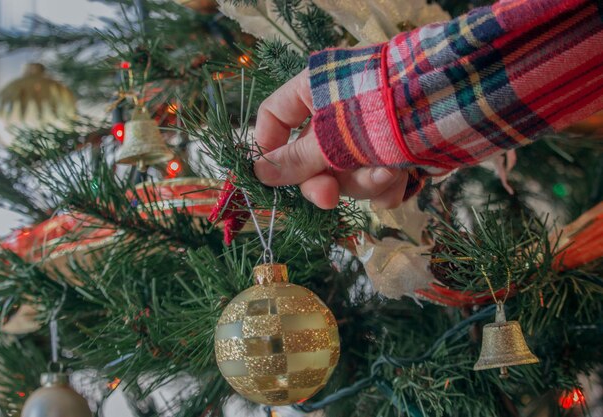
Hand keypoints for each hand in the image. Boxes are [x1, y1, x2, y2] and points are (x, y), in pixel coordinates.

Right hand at [253, 69, 407, 209]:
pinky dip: (389, 186)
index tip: (269, 176)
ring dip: (365, 182)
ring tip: (389, 171)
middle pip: (311, 158)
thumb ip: (299, 158)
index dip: (268, 147)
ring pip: (346, 176)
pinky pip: (376, 183)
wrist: (462, 99)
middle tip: (328, 200)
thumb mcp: (338, 133)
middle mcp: (337, 114)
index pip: (274, 116)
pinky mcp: (393, 155)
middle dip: (325, 182)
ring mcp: (366, 136)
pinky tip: (406, 175)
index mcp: (316, 91)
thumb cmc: (390, 106)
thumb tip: (258, 172)